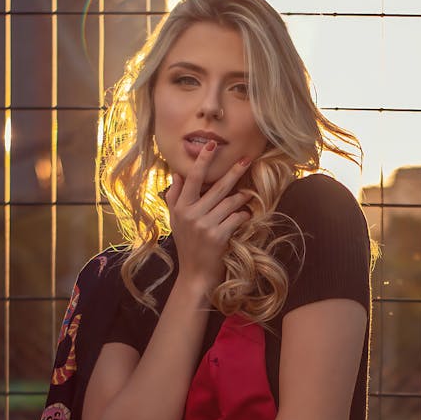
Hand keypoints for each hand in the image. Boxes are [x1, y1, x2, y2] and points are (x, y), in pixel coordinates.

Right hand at [165, 141, 251, 291]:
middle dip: (234, 172)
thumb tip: (177, 173)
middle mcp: (191, 214)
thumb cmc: (187, 245)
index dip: (203, 160)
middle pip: (216, 187)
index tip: (212, 144)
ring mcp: (204, 225)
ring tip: (246, 194)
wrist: (195, 275)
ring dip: (241, 197)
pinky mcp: (218, 236)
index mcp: (180, 207)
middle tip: (246, 159)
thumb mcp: (175, 221)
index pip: (192, 178)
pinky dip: (243, 215)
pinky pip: (237, 218)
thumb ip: (174, 197)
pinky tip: (245, 216)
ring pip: (230, 202)